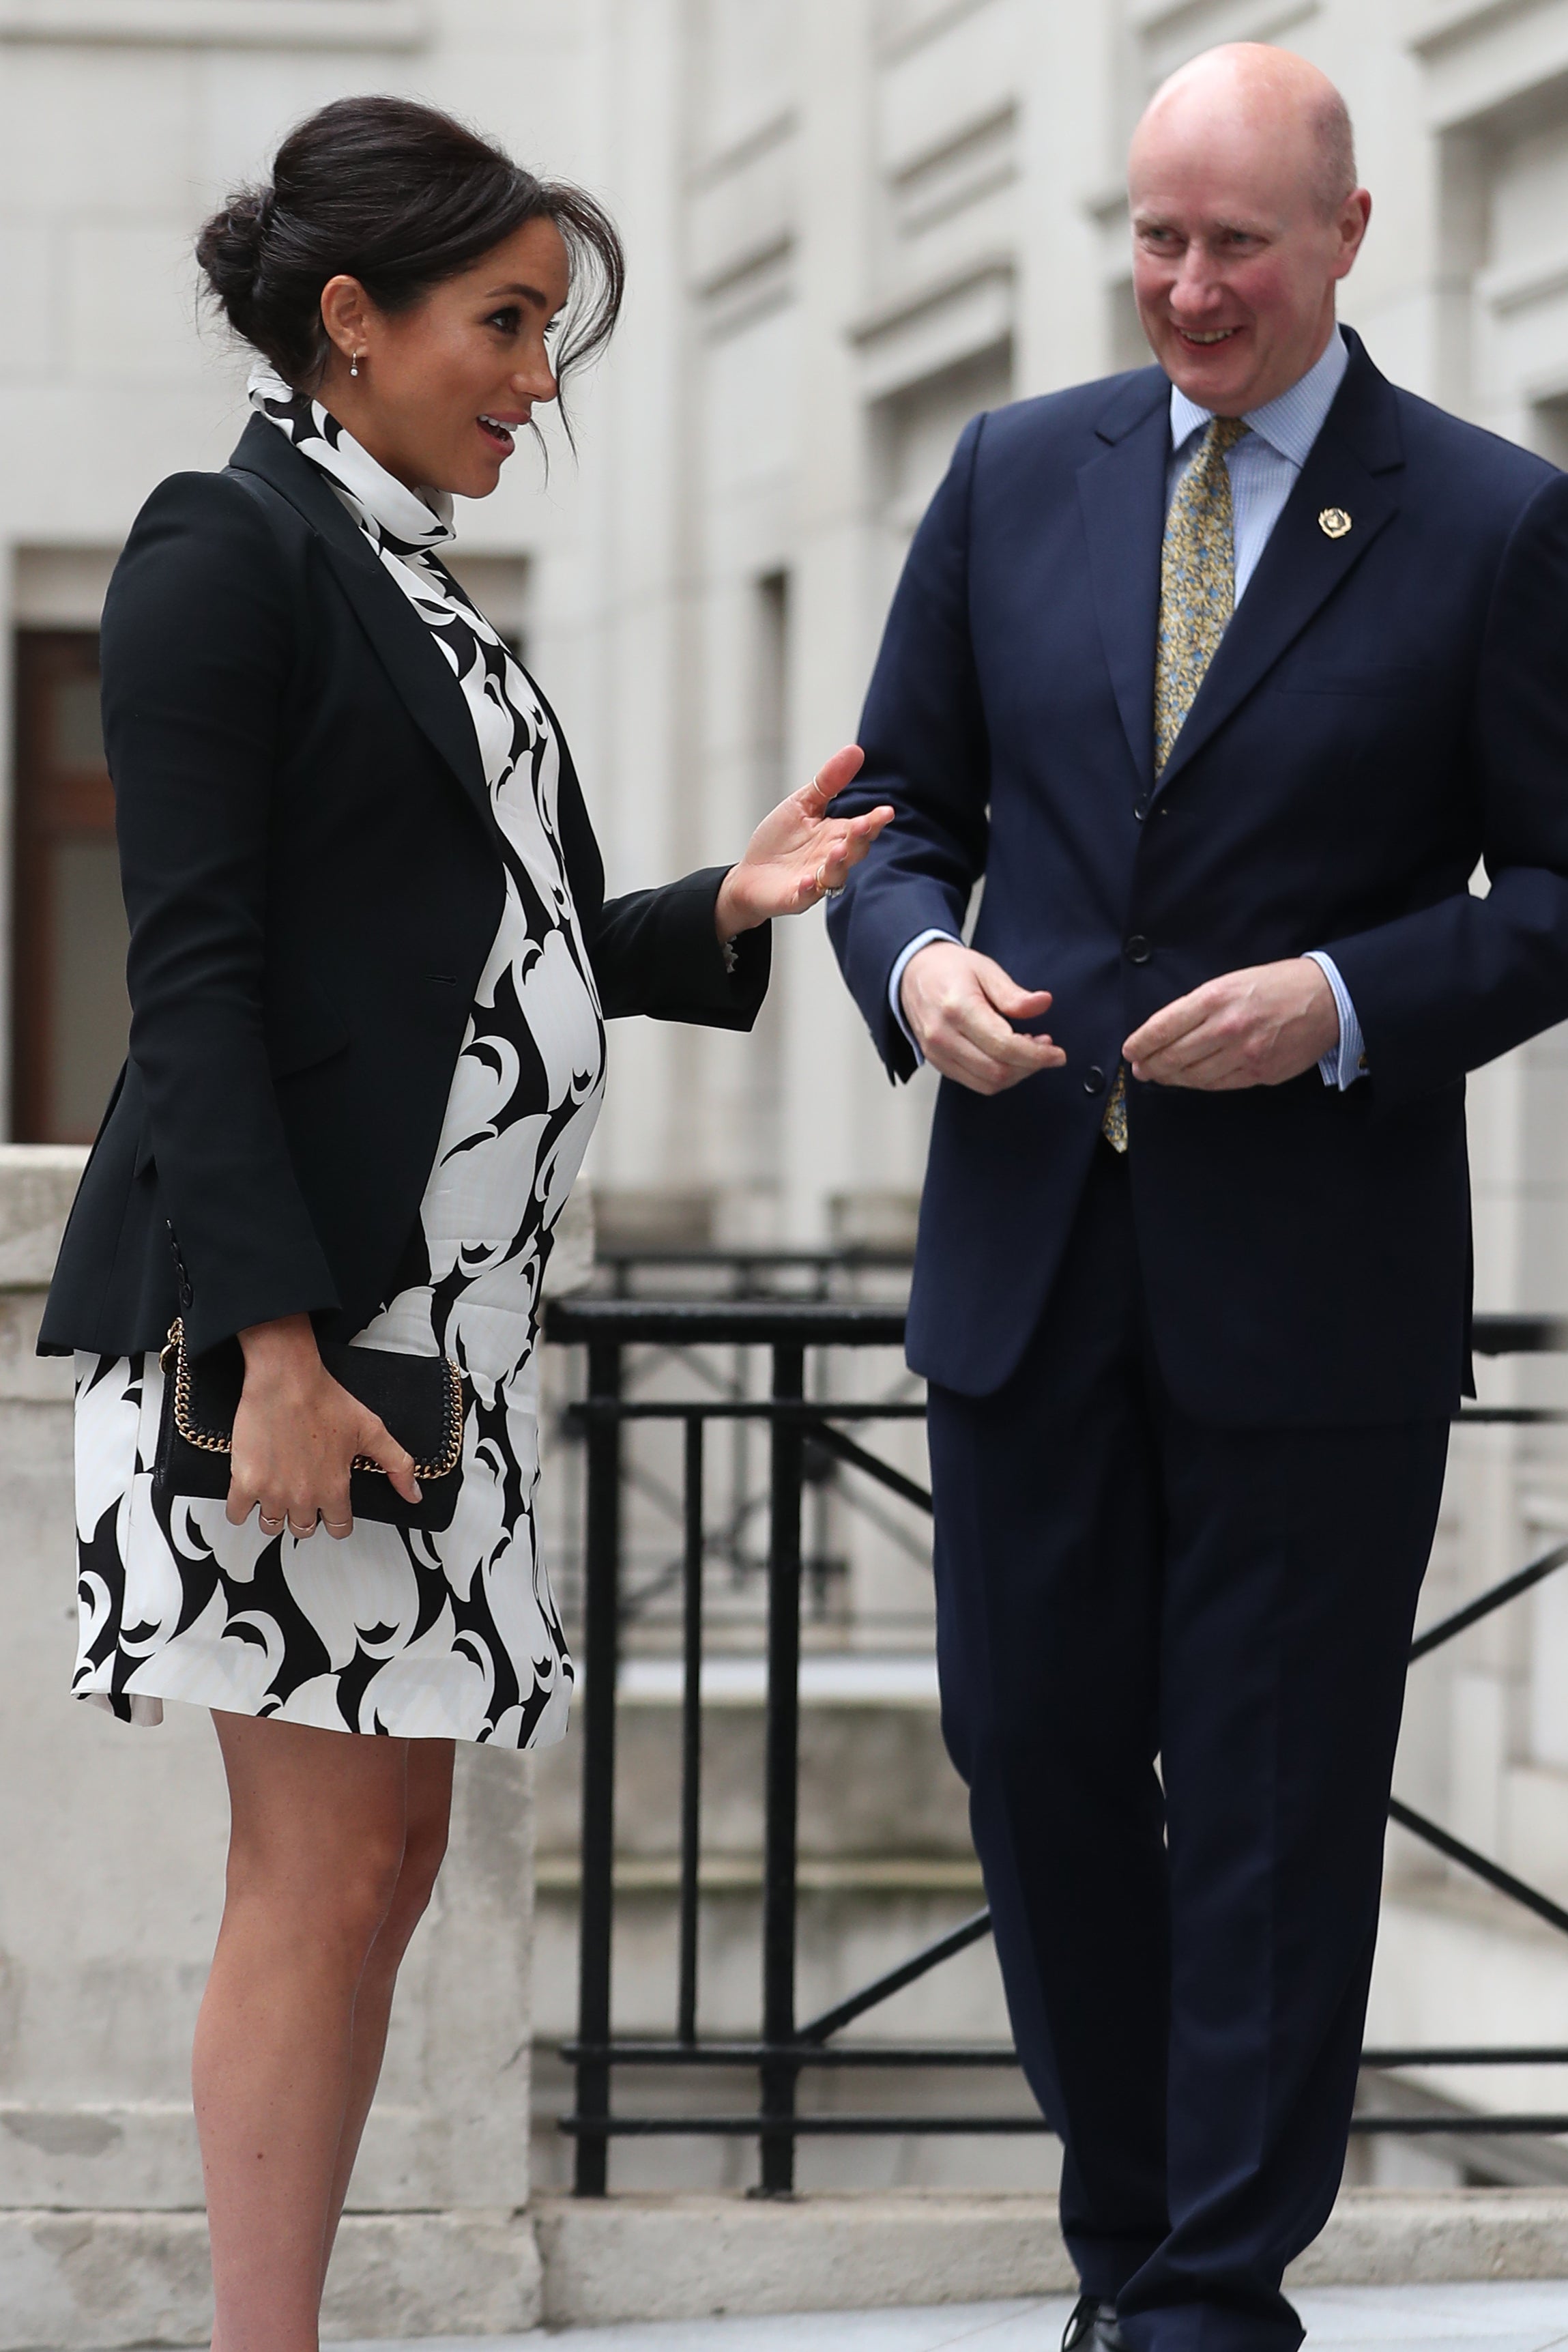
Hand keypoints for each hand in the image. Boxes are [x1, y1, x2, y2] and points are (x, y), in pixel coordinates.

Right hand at [226, 1314, 420, 1539]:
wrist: (286, 1380)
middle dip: (306, 1517)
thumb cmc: (326, 1400)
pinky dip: (241, 1510)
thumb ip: (398, 1465)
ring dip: (275, 1514)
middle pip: (304, 1529)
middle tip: (303, 1496)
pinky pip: (236, 1515)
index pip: (338, 1528)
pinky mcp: (244, 1482)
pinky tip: (248, 1496)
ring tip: (277, 1495)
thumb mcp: (372, 1430)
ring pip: (272, 1526)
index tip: (331, 1511)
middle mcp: (304, 1497)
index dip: (336, 1520)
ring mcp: (272, 1492)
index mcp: (335, 1489)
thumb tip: (414, 1495)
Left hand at [713, 745, 893, 937]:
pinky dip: (808, 890)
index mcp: (835, 835)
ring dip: (837, 863)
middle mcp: (830, 859)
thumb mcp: (803, 804)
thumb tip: (856, 750)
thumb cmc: (779, 841)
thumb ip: (829, 782)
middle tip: (861, 826)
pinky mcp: (795, 897)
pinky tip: (807, 881)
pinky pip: (806, 896)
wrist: (750, 875)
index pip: (861, 828)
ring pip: (834, 875)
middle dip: (859, 839)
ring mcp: (815, 880)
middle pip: (854, 851)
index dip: (874, 821)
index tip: (886, 811)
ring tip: (838, 850)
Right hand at [900, 941, 1065, 1094]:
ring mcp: (938, 1053)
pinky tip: (1008, 1057)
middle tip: (1045, 1048)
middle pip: (998, 1071)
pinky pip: (974, 1082)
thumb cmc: (949, 969)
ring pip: (987, 1083)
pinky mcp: (938, 1063)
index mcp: (958, 1009)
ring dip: (1016, 1074)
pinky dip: (998, 1076)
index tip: (1057, 1054)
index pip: (1004, 1046)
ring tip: (1029, 1051)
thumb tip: (1042, 1004)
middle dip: (1030, 1066)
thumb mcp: (986, 969)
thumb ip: (1014, 994)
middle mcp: (944, 1036)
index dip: (1037, 1055)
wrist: (911, 973)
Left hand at [1123, 958, 1338, 1090]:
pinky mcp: (1260, 1072)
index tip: (1130, 1050)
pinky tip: (1190, 1079)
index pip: (1164, 1026)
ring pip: (1194, 1075)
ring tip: (1159, 1075)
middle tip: (1140, 1068)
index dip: (1141, 1043)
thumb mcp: (1232, 981)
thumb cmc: (1278, 984)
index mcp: (1216, 998)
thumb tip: (1167, 1030)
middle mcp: (1227, 1027)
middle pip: (1174, 1056)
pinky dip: (1200, 1083)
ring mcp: (1245, 1053)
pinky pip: (1220, 1084)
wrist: (1327, 998)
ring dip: (1171, 1078)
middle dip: (1151, 1065)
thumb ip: (1200, 1005)